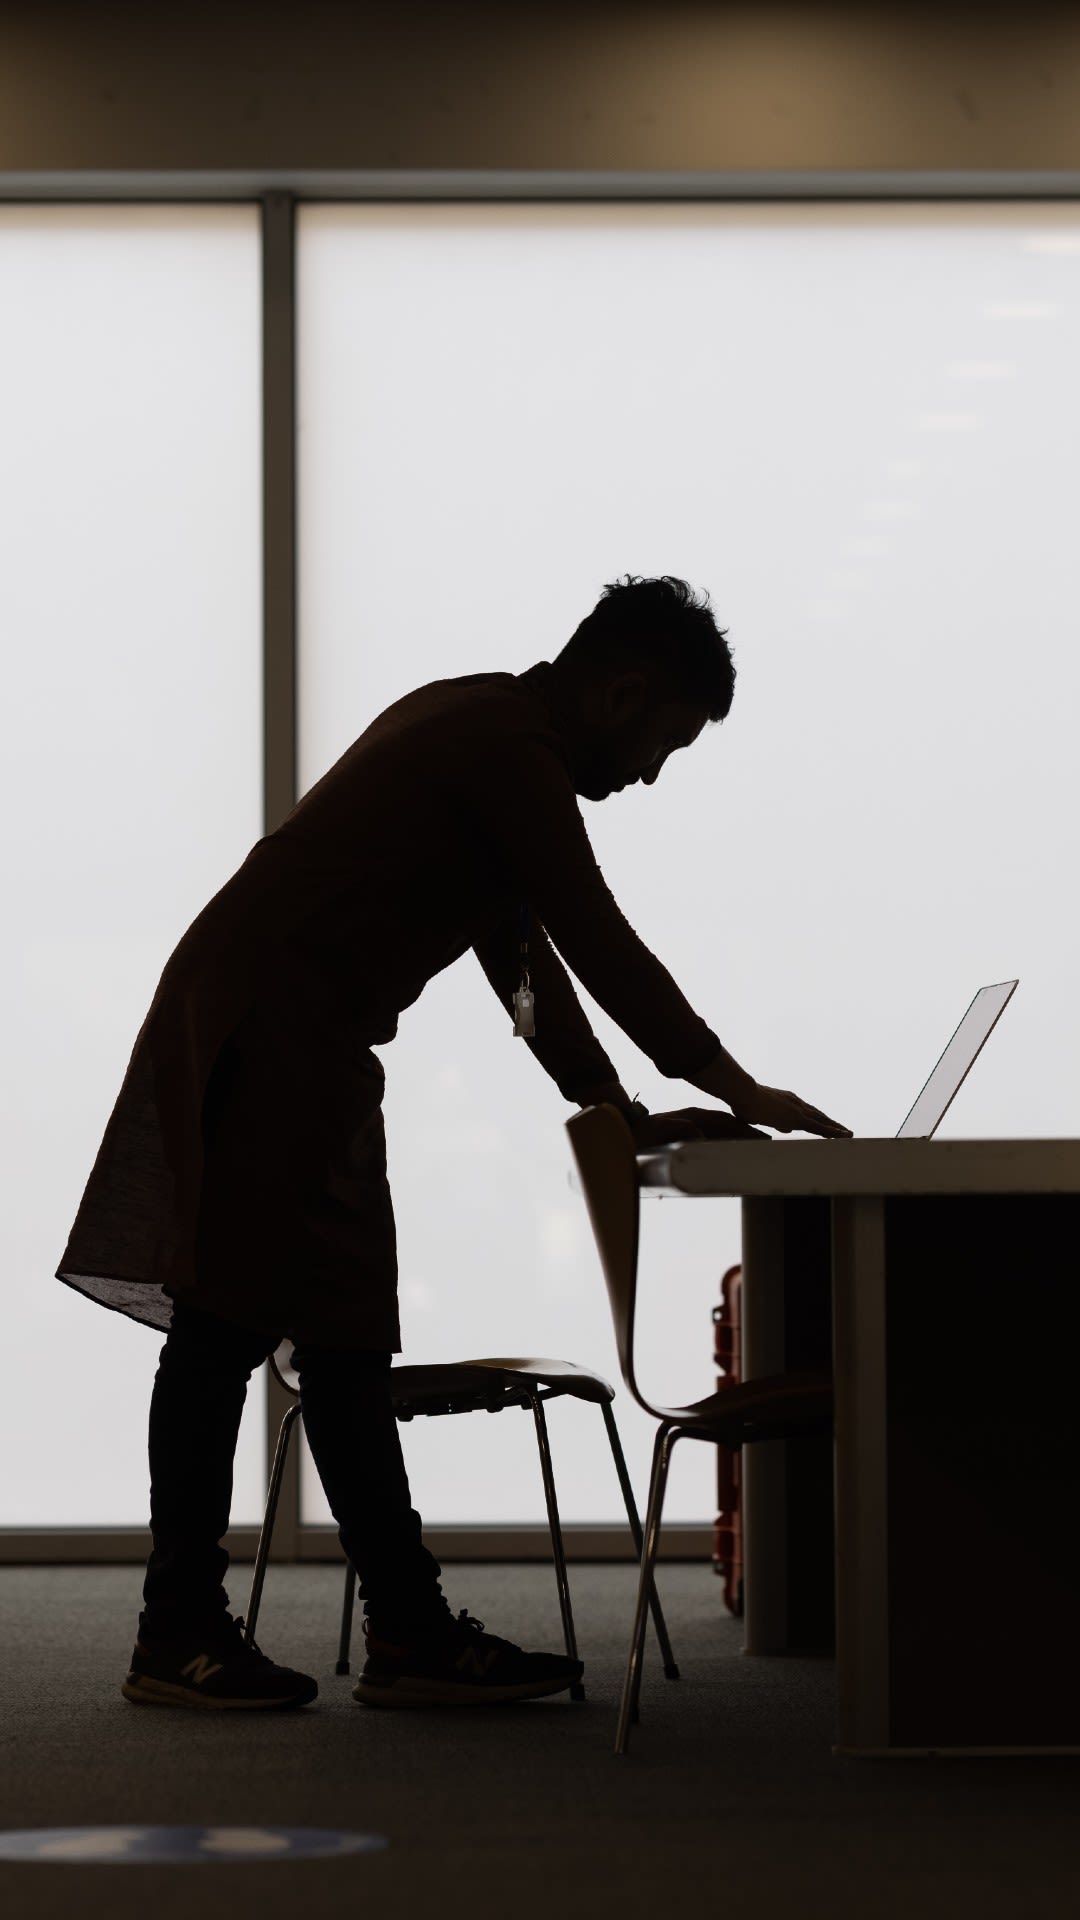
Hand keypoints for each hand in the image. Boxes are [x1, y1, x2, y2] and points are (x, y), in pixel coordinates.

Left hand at [629, 1106, 770, 1148]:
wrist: (624, 1130)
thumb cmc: (640, 1133)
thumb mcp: (658, 1131)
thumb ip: (679, 1129)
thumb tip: (701, 1135)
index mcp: (693, 1117)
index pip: (725, 1123)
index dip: (744, 1130)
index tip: (761, 1137)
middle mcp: (695, 1119)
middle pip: (728, 1125)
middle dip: (748, 1133)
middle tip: (768, 1142)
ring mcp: (692, 1126)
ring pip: (722, 1131)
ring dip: (739, 1137)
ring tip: (757, 1145)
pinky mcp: (687, 1135)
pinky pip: (713, 1138)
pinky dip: (727, 1142)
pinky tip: (734, 1150)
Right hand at [732, 1084, 851, 1137]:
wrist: (744, 1093)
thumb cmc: (745, 1102)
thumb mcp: (761, 1113)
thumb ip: (775, 1120)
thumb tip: (786, 1128)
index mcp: (787, 1101)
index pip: (806, 1112)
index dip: (817, 1118)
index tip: (825, 1123)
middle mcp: (796, 1103)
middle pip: (818, 1115)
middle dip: (830, 1123)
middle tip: (843, 1130)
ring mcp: (798, 1109)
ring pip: (822, 1121)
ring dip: (835, 1128)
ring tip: (848, 1134)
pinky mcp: (797, 1117)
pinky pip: (820, 1127)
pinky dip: (833, 1132)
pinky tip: (843, 1136)